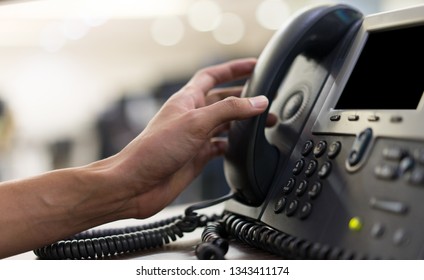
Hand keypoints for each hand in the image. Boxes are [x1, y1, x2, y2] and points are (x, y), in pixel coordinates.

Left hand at [111, 58, 268, 217]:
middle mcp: (192, 116)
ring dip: (244, 122)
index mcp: (187, 100)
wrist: (136, 184)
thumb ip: (228, 110)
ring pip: (225, 124)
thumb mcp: (195, 122)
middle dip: (245, 98)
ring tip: (265, 122)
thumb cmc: (154, 150)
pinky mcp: (197, 156)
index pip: (213, 75)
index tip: (254, 65)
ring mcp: (195, 137)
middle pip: (224, 100)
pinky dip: (234, 145)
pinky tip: (244, 148)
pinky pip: (220, 146)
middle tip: (267, 98)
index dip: (233, 68)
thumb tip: (257, 102)